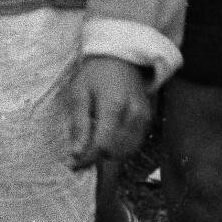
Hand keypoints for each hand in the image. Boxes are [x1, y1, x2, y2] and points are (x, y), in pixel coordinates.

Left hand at [63, 54, 153, 172]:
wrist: (121, 56)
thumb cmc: (95, 73)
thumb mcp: (79, 93)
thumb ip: (79, 125)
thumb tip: (76, 154)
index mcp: (113, 105)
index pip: (102, 145)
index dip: (87, 158)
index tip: (73, 164)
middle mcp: (133, 113)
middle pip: (115, 151)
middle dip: (96, 156)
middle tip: (82, 150)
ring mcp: (143, 117)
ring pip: (127, 150)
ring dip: (109, 153)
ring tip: (95, 142)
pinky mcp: (148, 118)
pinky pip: (135, 143)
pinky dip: (121, 147)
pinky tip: (109, 138)